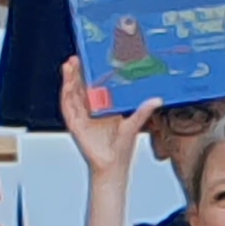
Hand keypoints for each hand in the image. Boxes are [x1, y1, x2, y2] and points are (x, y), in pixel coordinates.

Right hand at [59, 56, 160, 176]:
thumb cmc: (122, 148)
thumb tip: (157, 100)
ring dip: (68, 80)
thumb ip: (142, 111)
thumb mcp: (133, 125)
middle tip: (76, 58)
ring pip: (71, 95)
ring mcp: (81, 117)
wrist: (114, 167)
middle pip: (79, 87)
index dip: (89, 73)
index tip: (90, 58)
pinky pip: (68, 109)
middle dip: (76, 72)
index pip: (93, 85)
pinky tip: (66, 87)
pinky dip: (66, 97)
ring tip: (68, 66)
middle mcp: (89, 110)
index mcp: (102, 107)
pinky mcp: (76, 126)